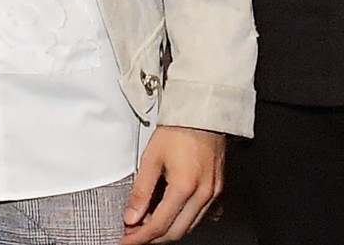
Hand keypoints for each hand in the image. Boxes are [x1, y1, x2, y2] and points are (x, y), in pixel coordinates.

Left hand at [121, 126, 223, 243]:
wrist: (202, 111)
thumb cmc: (179, 128)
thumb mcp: (151, 156)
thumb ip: (140, 190)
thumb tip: (131, 216)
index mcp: (185, 186)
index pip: (159, 225)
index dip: (140, 237)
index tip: (126, 241)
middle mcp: (203, 193)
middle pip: (176, 232)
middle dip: (153, 237)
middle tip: (135, 233)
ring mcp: (213, 192)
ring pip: (189, 226)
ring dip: (168, 230)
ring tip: (148, 222)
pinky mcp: (217, 188)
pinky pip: (200, 215)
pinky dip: (183, 220)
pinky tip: (170, 213)